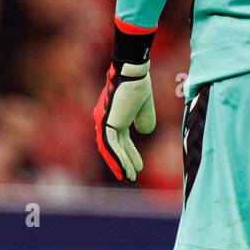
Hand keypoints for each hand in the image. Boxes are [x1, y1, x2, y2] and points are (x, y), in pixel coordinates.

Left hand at [93, 60, 155, 181]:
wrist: (133, 72)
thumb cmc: (139, 83)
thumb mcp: (144, 106)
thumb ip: (144, 119)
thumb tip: (145, 131)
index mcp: (115, 116)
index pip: (120, 140)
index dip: (129, 154)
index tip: (137, 167)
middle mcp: (106, 120)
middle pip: (114, 147)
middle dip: (123, 162)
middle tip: (130, 177)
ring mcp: (104, 122)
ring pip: (111, 149)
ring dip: (120, 164)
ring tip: (129, 178)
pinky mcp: (106, 122)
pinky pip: (111, 145)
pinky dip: (118, 158)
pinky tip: (125, 169)